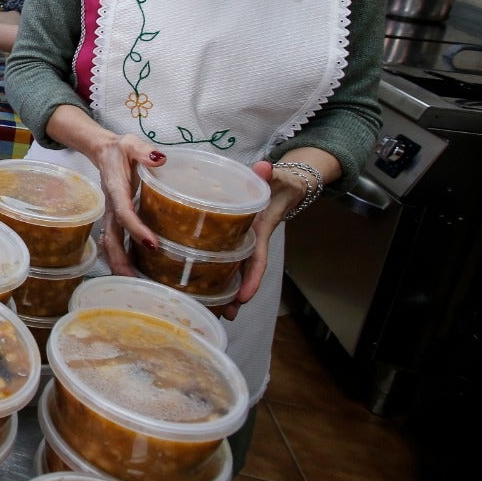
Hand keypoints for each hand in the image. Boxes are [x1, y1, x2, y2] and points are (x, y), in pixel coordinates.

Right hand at [93, 133, 167, 276]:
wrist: (102, 151)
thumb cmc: (119, 149)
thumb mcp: (130, 143)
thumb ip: (143, 151)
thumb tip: (160, 159)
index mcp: (115, 189)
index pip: (124, 212)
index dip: (136, 229)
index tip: (152, 244)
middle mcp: (111, 205)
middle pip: (112, 236)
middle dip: (120, 257)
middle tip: (133, 278)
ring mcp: (111, 213)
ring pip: (111, 241)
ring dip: (118, 261)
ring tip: (131, 282)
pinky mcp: (115, 217)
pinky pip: (115, 239)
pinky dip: (121, 255)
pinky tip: (132, 270)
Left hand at [220, 160, 304, 319]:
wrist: (280, 185)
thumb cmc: (276, 183)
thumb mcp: (274, 178)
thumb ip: (269, 174)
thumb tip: (266, 166)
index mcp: (258, 231)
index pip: (257, 260)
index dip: (251, 279)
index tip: (246, 297)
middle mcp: (249, 241)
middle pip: (243, 273)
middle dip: (237, 294)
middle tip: (227, 314)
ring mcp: (240, 242)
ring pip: (233, 270)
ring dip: (225, 290)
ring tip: (216, 311)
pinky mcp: (230, 238)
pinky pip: (223, 258)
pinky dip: (215, 272)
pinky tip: (200, 285)